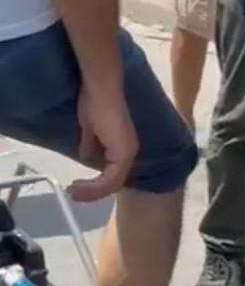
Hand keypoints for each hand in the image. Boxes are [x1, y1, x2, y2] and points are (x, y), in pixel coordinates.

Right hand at [72, 80, 137, 201]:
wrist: (100, 90)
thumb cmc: (95, 104)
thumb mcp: (90, 130)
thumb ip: (90, 146)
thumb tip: (84, 158)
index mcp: (124, 148)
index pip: (113, 175)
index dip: (97, 186)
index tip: (78, 188)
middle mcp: (130, 153)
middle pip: (114, 183)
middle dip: (93, 192)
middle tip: (74, 194)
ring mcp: (128, 153)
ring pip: (113, 183)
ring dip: (92, 192)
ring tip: (74, 193)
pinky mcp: (123, 152)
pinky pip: (112, 178)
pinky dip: (96, 186)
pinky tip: (81, 187)